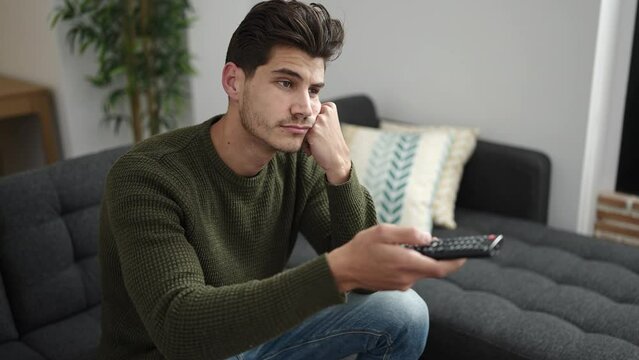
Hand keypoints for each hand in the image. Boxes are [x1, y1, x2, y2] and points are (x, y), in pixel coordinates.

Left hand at [303, 102, 350, 183]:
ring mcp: (320, 120)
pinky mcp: (314, 130)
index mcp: (330, 107)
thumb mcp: (327, 124)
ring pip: (302, 126)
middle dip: (308, 130)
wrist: (337, 158)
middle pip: (305, 118)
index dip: (313, 123)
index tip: (321, 132)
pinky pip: (301, 134)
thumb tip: (295, 114)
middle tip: (318, 140)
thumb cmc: (330, 142)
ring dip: (305, 136)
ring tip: (315, 144)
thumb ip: (316, 116)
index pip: (310, 111)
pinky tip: (313, 148)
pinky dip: (304, 143)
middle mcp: (325, 111)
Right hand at [326, 224, 465, 291]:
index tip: (464, 255)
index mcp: (405, 263)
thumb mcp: (383, 232)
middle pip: (433, 270)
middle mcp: (407, 277)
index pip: (440, 268)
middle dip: (439, 258)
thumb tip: (428, 238)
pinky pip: (411, 275)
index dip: (455, 262)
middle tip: (440, 245)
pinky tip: (398, 255)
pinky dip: (411, 265)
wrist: (343, 270)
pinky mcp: (396, 286)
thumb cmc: (361, 248)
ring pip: (421, 272)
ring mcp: (401, 284)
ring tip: (409, 246)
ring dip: (422, 260)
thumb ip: (408, 234)